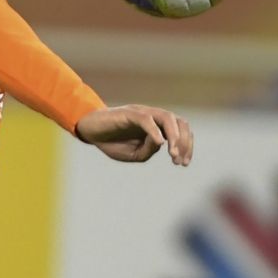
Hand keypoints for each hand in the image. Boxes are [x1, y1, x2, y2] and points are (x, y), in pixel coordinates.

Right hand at [75, 105, 192, 165]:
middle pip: (179, 123)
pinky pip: (146, 119)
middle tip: (178, 161)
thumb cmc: (112, 142)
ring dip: (174, 136)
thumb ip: (149, 151)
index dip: (187, 146)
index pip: (181, 131)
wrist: (91, 131)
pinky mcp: (129, 113)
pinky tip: (159, 144)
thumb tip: (161, 142)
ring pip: (167, 118)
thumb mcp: (134, 154)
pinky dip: (155, 131)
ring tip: (173, 154)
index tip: (184, 164)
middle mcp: (154, 116)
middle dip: (184, 142)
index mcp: (158, 126)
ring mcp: (142, 113)